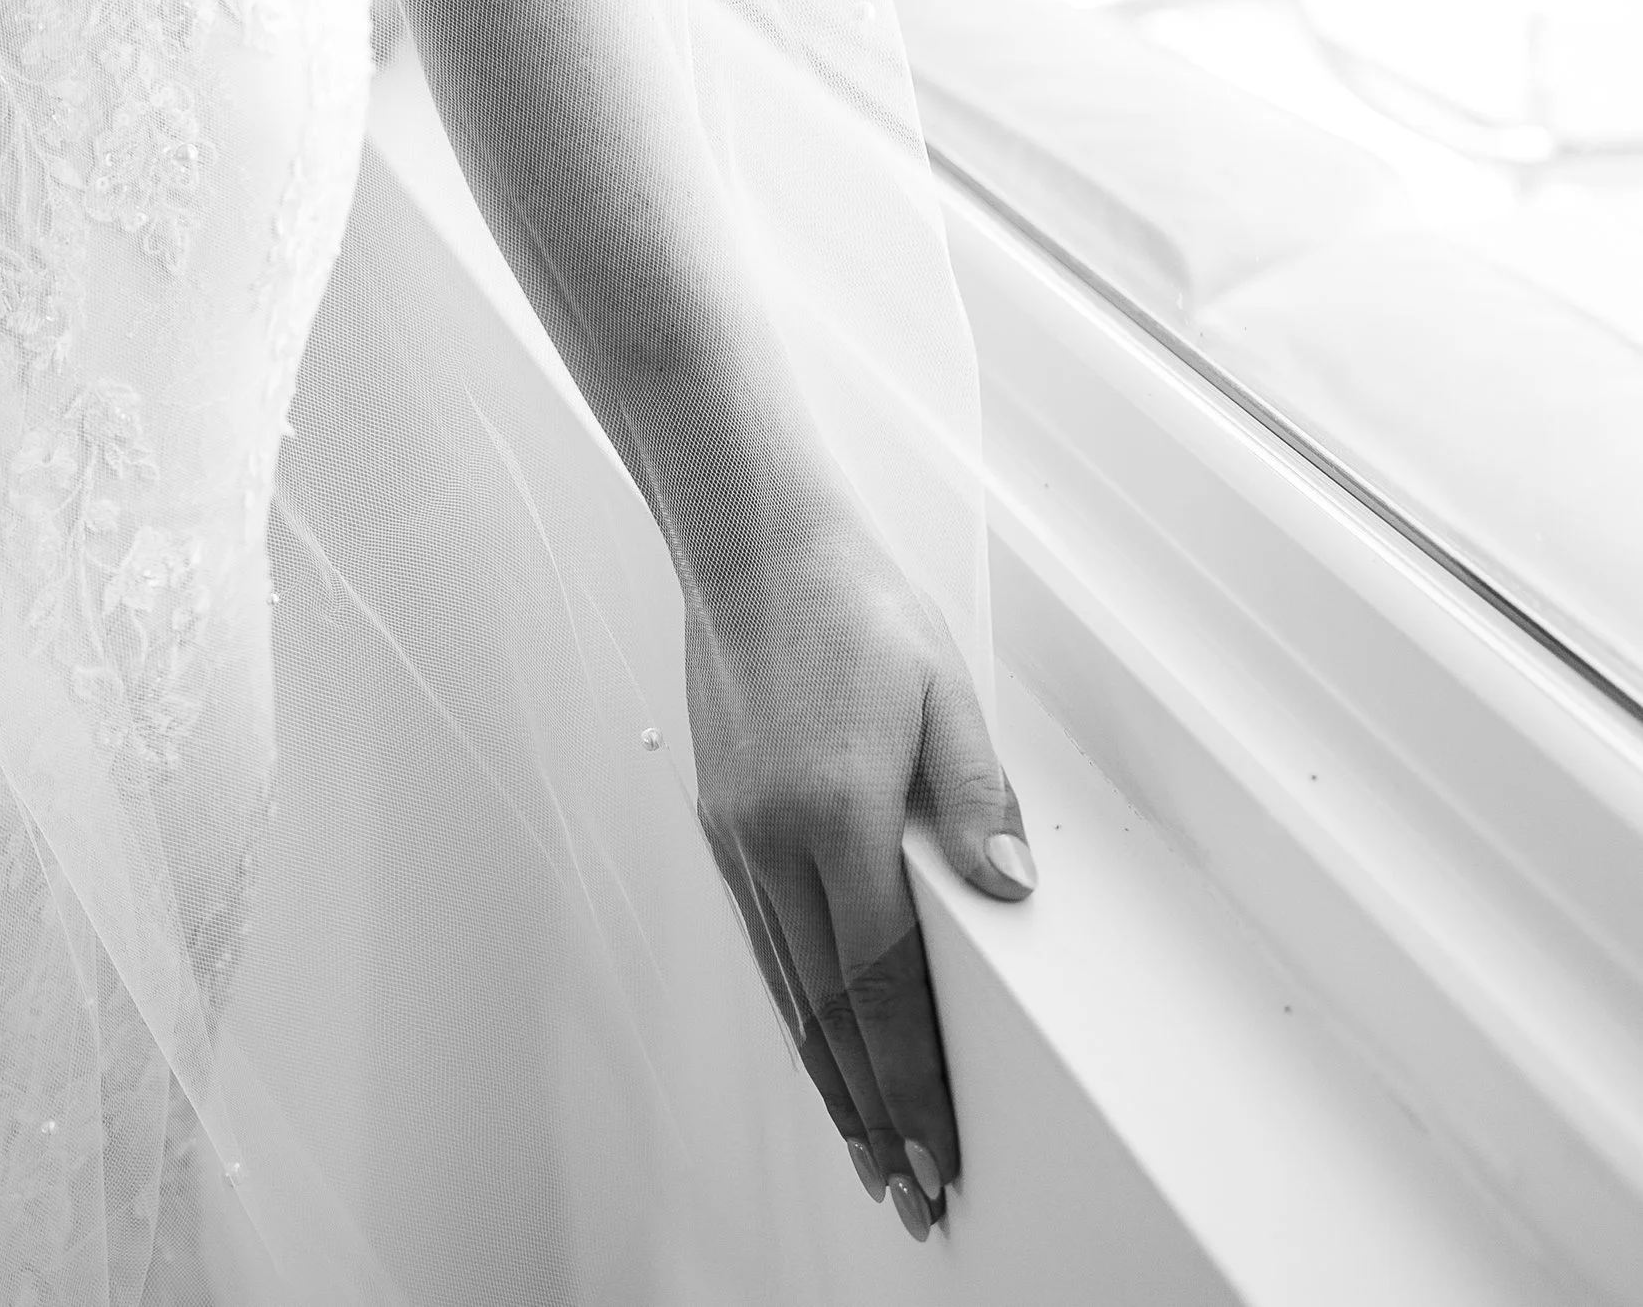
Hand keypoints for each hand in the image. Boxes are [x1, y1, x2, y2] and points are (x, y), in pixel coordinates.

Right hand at [685, 501, 1035, 1242]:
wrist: (752, 543)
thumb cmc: (852, 602)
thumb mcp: (944, 686)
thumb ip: (976, 794)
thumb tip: (1012, 887)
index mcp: (837, 810)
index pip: (884, 982)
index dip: (912, 1080)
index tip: (935, 1149)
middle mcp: (775, 837)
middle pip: (829, 1009)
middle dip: (872, 1110)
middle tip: (906, 1189)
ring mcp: (738, 833)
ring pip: (788, 987)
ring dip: (829, 1077)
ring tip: (864, 1148)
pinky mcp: (721, 820)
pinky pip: (763, 941)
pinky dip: (794, 1010)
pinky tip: (816, 1043)